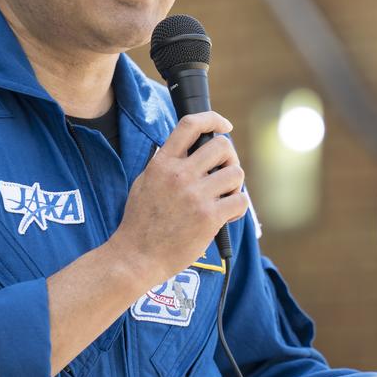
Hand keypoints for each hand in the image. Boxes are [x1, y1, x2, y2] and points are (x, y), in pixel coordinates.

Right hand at [108, 112, 247, 285]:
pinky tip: (227, 214)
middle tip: (225, 172)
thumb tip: (189, 151)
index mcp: (162, 163)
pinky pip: (240, 200)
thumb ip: (165, 164)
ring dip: (235, 184)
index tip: (224, 126)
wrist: (136, 257)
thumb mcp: (144, 182)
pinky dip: (238, 206)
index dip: (213, 119)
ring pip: (236, 173)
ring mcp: (195, 196)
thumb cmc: (140, 223)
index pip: (190, 124)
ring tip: (225, 196)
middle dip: (229, 157)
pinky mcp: (209, 217)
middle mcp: (179, 175)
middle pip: (222, 146)